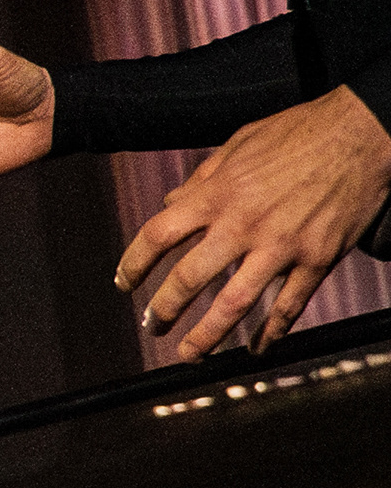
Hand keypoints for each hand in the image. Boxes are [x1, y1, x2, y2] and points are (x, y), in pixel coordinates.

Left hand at [115, 84, 390, 358]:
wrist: (364, 133)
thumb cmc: (300, 132)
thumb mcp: (239, 144)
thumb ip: (202, 179)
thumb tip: (171, 203)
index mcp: (217, 194)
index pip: (157, 236)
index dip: (133, 264)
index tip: (123, 283)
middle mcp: (242, 224)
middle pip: (188, 279)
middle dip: (164, 310)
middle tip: (153, 327)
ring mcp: (282, 245)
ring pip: (234, 304)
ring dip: (207, 336)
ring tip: (190, 354)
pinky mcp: (318, 259)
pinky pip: (289, 306)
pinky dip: (271, 332)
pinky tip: (256, 348)